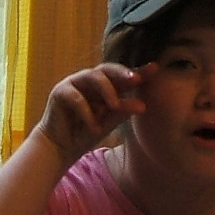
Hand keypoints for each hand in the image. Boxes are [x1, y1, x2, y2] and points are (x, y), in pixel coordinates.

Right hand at [34, 63, 154, 163]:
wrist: (61, 147)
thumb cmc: (87, 131)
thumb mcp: (110, 121)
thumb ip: (123, 110)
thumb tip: (143, 105)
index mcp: (105, 85)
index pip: (123, 75)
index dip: (139, 71)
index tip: (155, 68)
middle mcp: (90, 80)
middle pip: (107, 69)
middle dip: (122, 72)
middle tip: (136, 79)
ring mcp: (73, 83)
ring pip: (92, 77)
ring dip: (106, 90)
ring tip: (115, 106)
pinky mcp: (59, 92)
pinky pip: (76, 97)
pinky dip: (87, 112)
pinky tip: (95, 128)